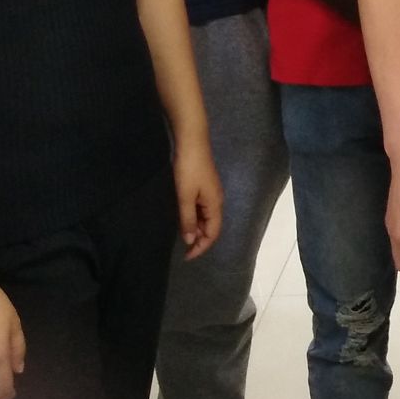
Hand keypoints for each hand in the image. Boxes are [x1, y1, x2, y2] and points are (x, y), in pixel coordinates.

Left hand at [175, 139, 224, 259]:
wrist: (192, 142)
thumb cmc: (189, 170)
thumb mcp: (185, 197)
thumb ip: (187, 220)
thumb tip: (191, 240)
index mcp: (215, 205)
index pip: (213, 233)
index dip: (201, 247)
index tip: (186, 257)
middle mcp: (217, 200)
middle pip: (212, 227)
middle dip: (199, 240)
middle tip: (183, 249)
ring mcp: (211, 192)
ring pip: (206, 218)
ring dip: (196, 229)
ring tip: (182, 236)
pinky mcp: (205, 186)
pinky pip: (202, 209)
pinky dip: (194, 218)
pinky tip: (184, 218)